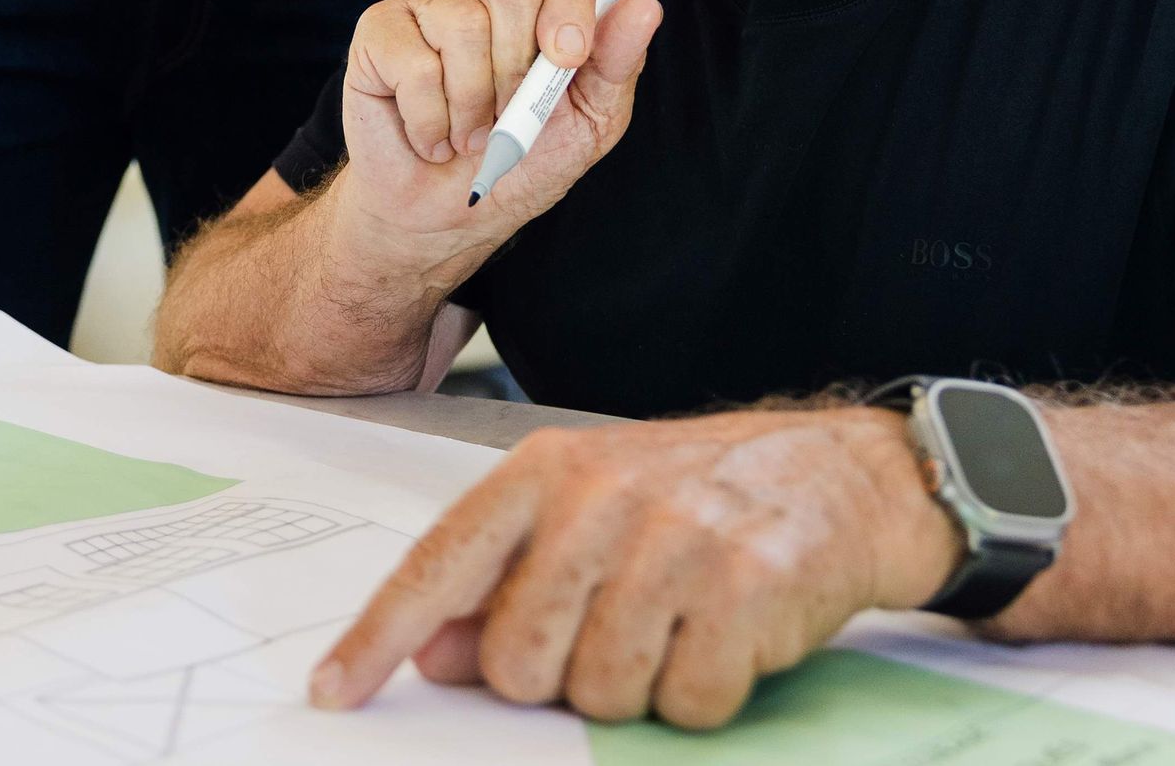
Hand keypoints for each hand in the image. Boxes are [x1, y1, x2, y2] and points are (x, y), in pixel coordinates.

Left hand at [312, 406, 962, 727]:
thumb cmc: (701, 496)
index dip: (379, 634)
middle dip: (559, 677)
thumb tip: (434, 654)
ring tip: (677, 624)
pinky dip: (707, 694)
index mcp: (547, 471)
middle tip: (614, 632)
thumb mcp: (592, 514)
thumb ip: (507, 580)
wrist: (842, 473)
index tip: (332, 690)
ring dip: (640, 689)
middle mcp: (601, 497)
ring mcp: (674, 540)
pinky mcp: (746, 587)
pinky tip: (729, 636)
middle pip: (521, 660)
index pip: (443, 561)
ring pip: (603, 694)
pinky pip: (689, 704)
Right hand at [337, 0, 661, 248]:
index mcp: (540, 1)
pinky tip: (431, 136)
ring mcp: (427, 5)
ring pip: (462, 23)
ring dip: (473, 103)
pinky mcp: (379, 32)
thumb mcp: (587, 123)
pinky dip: (430, 120)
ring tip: (470, 133)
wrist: (444, 217)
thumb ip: (615, 64)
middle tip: (509, 112)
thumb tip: (646, 5)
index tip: (569, 56)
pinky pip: (415, 61)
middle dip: (519, 68)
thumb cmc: (520, 162)